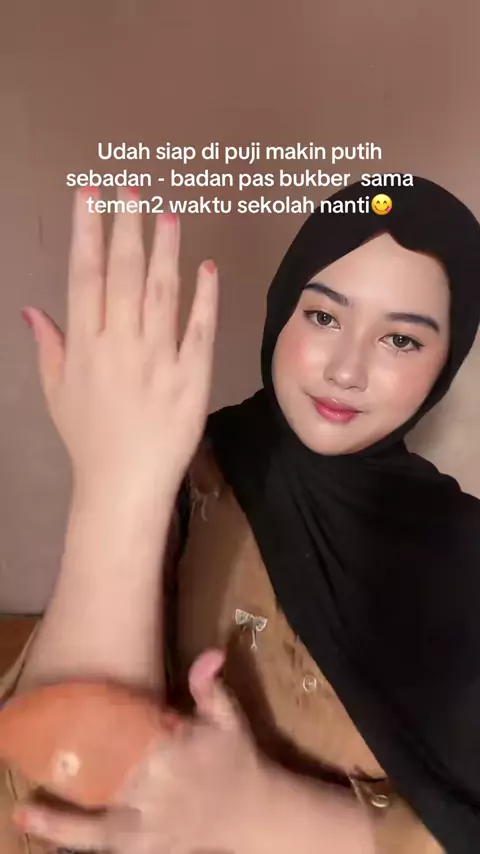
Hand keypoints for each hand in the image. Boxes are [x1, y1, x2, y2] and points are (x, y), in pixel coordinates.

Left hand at [13, 650, 265, 853]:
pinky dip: (83, 844)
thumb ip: (212, 686)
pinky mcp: (153, 849)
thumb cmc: (238, 759)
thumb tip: (211, 652)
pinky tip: (52, 838)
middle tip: (36, 770)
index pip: (135, 750)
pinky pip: (113, 850)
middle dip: (72, 785)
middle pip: (108, 790)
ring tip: (25, 810)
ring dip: (62, 825)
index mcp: (175, 760)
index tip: (72, 731)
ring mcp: (154, 829)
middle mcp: (159, 797)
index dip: (104, 743)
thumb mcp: (229, 718)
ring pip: (102, 832)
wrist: (257, 813)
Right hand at [22, 187, 217, 494]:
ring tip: (169, 214)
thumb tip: (31, 309)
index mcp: (85, 345)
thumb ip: (48, 346)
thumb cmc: (89, 439)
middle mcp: (121, 344)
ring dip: (166, 250)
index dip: (88, 231)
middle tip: (132, 187)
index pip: (86, 276)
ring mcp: (160, 359)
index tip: (91, 195)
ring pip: (164, 292)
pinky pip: (200, 330)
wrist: (124, 484)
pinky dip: (204, 298)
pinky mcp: (194, 377)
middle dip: (127, 226)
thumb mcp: (56, 393)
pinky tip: (206, 267)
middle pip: (125, 274)